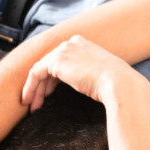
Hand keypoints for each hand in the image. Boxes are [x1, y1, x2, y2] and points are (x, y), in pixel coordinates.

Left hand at [21, 35, 143, 111]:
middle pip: (48, 64)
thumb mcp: (101, 75)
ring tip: (32, 106)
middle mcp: (71, 43)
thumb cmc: (116, 84)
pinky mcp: (57, 61)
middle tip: (37, 103)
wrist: (119, 83)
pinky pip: (36, 74)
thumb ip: (88, 74)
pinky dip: (30, 88)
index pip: (60, 61)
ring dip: (35, 89)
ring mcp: (63, 50)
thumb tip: (84, 84)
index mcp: (82, 44)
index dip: (52, 79)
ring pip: (40, 70)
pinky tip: (29, 101)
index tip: (48, 95)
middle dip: (41, 86)